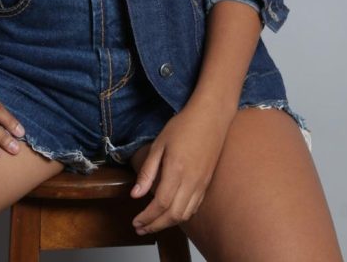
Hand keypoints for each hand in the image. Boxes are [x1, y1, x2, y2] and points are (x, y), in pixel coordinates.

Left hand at [129, 98, 232, 232]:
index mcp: (176, 171)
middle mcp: (191, 182)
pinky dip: (181, 216)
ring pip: (185, 215)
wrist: (211, 117)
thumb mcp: (159, 144)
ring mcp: (202, 184)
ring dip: (168, 223)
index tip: (135, 222)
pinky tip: (171, 213)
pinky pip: (194, 207)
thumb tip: (135, 195)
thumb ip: (148, 172)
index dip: (147, 217)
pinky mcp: (207, 183)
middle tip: (140, 228)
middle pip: (173, 215)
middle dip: (155, 226)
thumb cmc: (183, 126)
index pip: (160, 204)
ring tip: (152, 224)